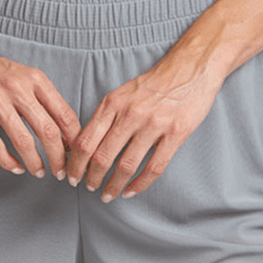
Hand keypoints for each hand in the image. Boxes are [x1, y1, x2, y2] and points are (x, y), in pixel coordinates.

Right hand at [0, 45, 81, 179]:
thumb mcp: (23, 76)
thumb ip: (42, 100)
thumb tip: (64, 133)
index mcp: (35, 78)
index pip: (64, 114)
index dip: (74, 140)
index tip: (76, 155)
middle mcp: (17, 88)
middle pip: (48, 131)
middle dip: (58, 158)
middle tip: (61, 173)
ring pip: (23, 141)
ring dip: (35, 163)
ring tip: (39, 172)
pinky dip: (7, 161)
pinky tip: (15, 167)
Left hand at [66, 57, 223, 200]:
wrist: (190, 68)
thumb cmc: (154, 83)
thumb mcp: (122, 92)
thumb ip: (106, 115)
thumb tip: (86, 143)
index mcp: (113, 103)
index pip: (86, 140)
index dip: (75, 163)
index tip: (72, 175)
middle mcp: (130, 114)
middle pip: (102, 156)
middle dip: (91, 178)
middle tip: (88, 188)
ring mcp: (154, 124)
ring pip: (126, 165)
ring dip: (113, 185)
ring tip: (108, 194)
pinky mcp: (175, 133)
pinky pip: (154, 167)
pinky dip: (140, 185)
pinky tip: (131, 192)